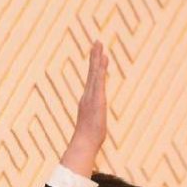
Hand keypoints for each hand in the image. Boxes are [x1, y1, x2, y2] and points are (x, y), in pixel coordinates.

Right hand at [60, 41, 107, 176]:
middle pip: (92, 73)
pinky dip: (100, 69)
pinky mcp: (97, 99)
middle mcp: (88, 96)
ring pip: (94, 73)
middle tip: (97, 41)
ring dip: (97, 58)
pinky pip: (99, 80)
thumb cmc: (88, 140)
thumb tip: (93, 128)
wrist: (84, 144)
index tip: (97, 54)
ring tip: (99, 44)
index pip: (92, 80)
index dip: (94, 67)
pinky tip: (103, 59)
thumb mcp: (93, 128)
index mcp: (87, 101)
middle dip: (94, 57)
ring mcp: (91, 97)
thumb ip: (93, 124)